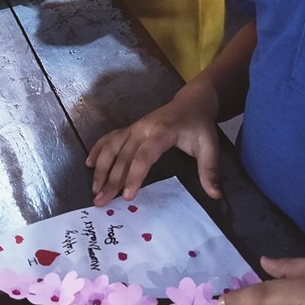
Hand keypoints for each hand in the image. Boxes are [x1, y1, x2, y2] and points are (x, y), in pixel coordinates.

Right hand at [87, 82, 220, 203]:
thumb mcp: (210, 146)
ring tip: (94, 189)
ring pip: (112, 147)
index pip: (143, 156)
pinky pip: (110, 138)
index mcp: (161, 132)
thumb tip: (215, 195)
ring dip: (100, 168)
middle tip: (101, 201)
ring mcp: (134, 127)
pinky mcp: (130, 129)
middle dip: (111, 180)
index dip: (134, 176)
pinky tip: (88, 164)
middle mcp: (143, 129)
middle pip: (123, 156)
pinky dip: (98, 149)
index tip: (127, 196)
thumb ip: (210, 171)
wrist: (192, 102)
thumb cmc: (199, 126)